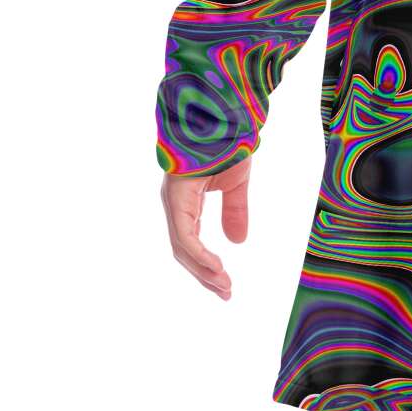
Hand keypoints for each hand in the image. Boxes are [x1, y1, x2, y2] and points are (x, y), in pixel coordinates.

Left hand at [161, 157, 250, 299]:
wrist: (223, 117)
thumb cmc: (228, 145)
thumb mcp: (236, 183)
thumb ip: (234, 211)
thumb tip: (238, 242)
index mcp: (185, 203)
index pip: (190, 244)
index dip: (206, 267)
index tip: (225, 284)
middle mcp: (175, 205)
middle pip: (184, 251)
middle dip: (204, 275)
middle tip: (226, 293)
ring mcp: (173, 201)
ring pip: (182, 247)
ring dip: (203, 270)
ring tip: (224, 286)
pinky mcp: (177, 197)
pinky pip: (184, 234)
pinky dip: (199, 253)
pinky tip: (216, 266)